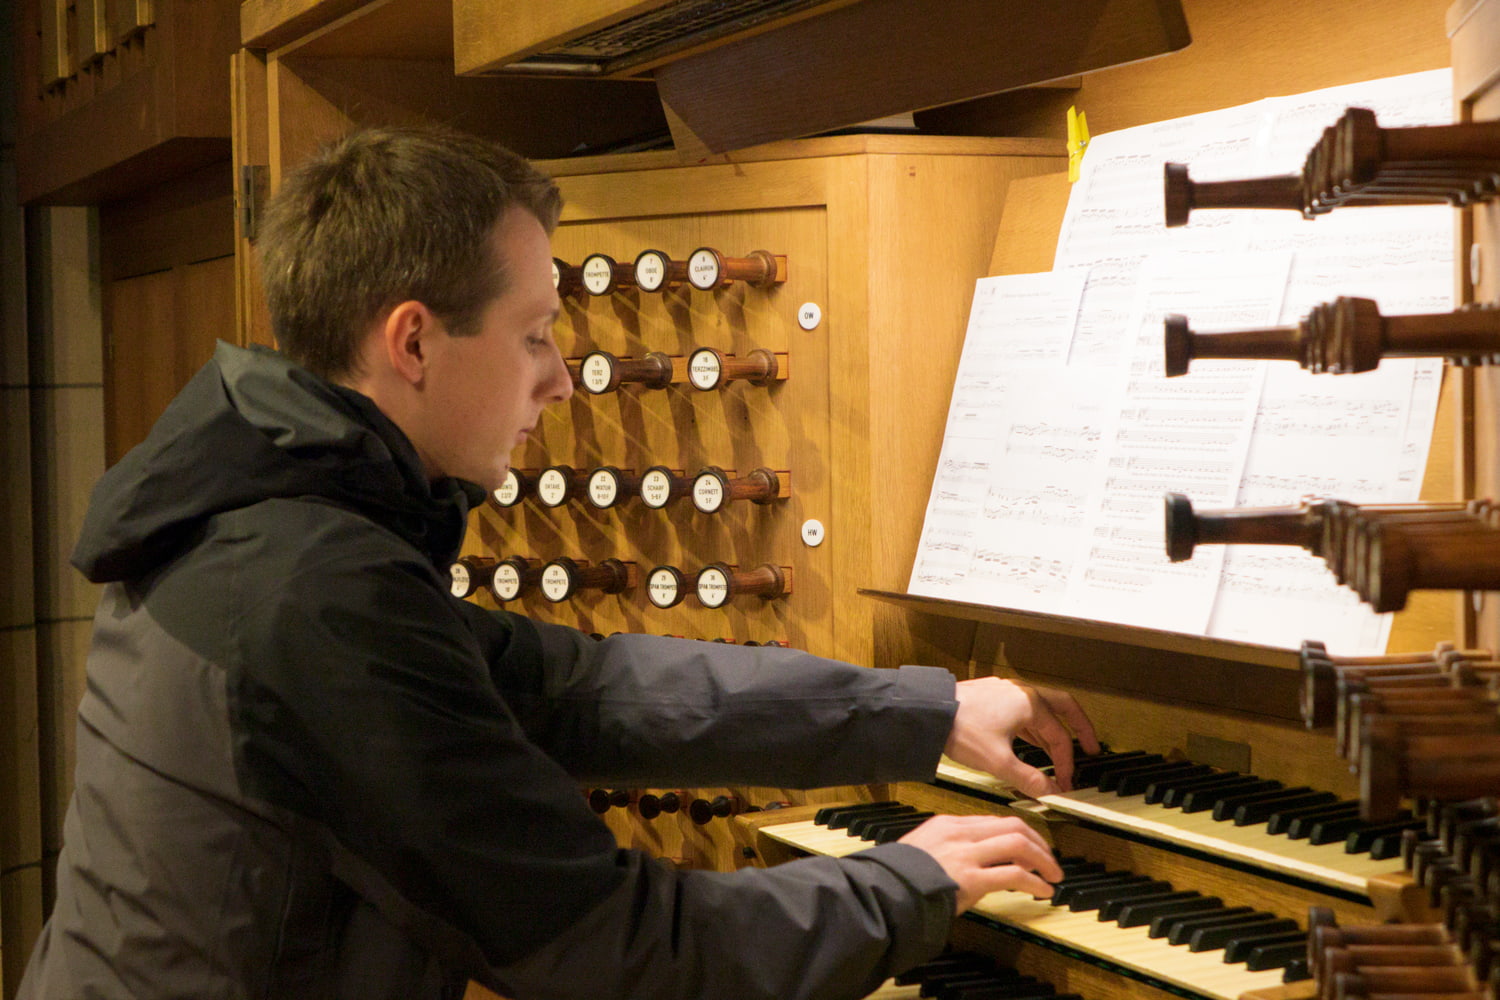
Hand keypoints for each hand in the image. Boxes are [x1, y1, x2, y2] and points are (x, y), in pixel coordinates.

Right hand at [898, 814, 1061, 912]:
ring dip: (1042, 859)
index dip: (1019, 834)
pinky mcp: (972, 878)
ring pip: (1018, 843)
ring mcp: (966, 854)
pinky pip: (1014, 874)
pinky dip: (1035, 881)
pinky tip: (1042, 890)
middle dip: (1038, 842)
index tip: (1031, 848)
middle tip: (1050, 860)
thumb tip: (971, 862)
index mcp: (947, 824)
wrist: (884, 892)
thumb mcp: (922, 850)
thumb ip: (947, 850)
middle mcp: (960, 833)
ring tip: (1053, 875)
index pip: (993, 821)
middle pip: (1012, 825)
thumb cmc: (898, 877)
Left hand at [943, 677, 1099, 796]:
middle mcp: (1022, 692)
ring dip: (1053, 730)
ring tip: (1058, 753)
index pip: (1060, 737)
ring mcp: (1007, 691)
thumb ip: (1029, 779)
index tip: (1065, 783)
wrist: (929, 711)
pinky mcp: (993, 695)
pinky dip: (1033, 726)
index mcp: (1030, 704)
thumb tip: (1051, 793)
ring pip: (1042, 709)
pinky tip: (1029, 742)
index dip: (1066, 764)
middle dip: (1080, 728)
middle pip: (1064, 707)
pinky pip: (1024, 709)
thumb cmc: (961, 729)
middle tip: (1092, 746)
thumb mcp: (998, 761)